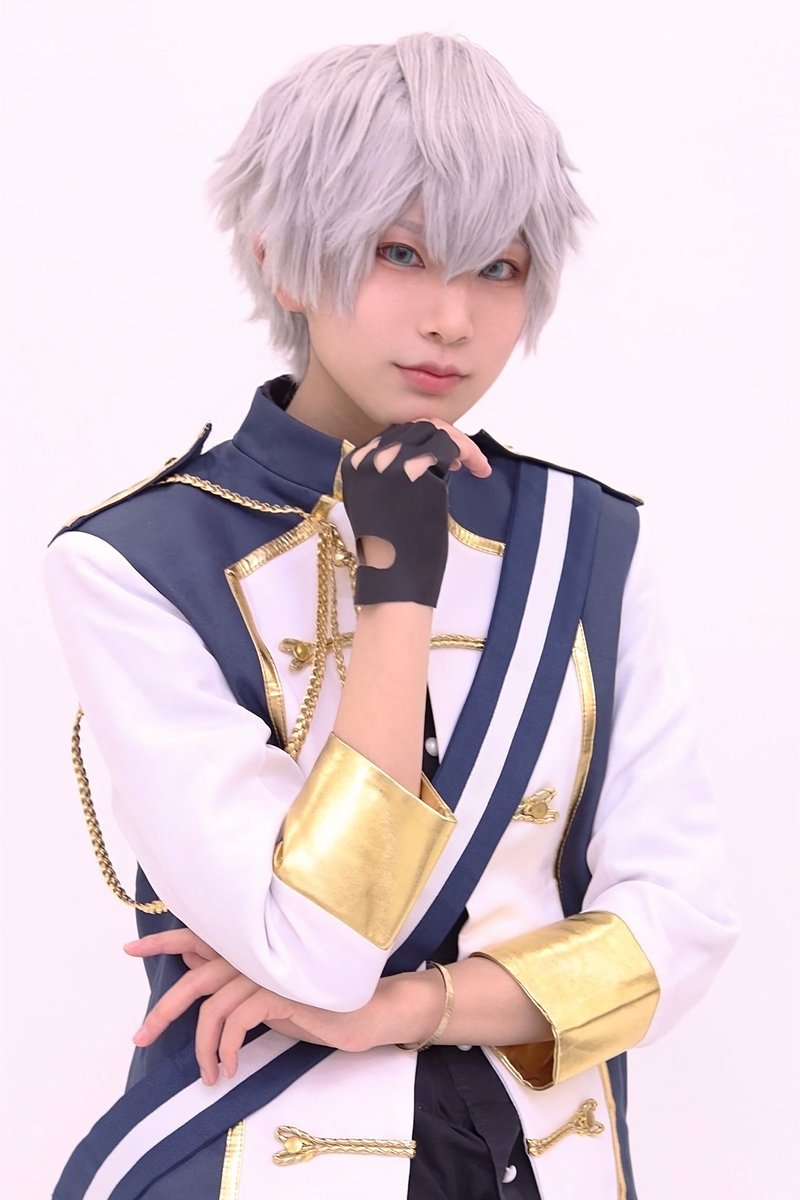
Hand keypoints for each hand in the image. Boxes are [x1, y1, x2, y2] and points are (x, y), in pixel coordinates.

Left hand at [124, 930, 404, 1083]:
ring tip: (210, 1074)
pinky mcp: (280, 991)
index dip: (163, 940)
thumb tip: (191, 962)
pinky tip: (231, 1067)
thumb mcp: (265, 990)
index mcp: (250, 947)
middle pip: (195, 977)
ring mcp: (268, 969)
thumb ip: (231, 973)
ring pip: (213, 1007)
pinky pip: (236, 1021)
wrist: (365, 1011)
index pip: (198, 935)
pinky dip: (227, 1049)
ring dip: (203, 1048)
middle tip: (142, 1037)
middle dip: (163, 1010)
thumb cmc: (314, 1001)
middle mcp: (255, 951)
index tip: (130, 949)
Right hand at [342, 419, 490, 607]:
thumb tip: (424, 452)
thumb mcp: (383, 502)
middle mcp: (369, 458)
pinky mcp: (415, 473)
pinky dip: (469, 453)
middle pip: (415, 427)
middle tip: (464, 460)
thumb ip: (392, 474)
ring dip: (460, 443)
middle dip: (445, 438)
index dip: (424, 441)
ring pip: (434, 431)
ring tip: (473, 464)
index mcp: (355, 464)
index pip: (395, 434)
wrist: (392, 580)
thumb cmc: (392, 551)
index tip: (446, 460)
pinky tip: (478, 469)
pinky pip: (449, 446)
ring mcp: (390, 463)